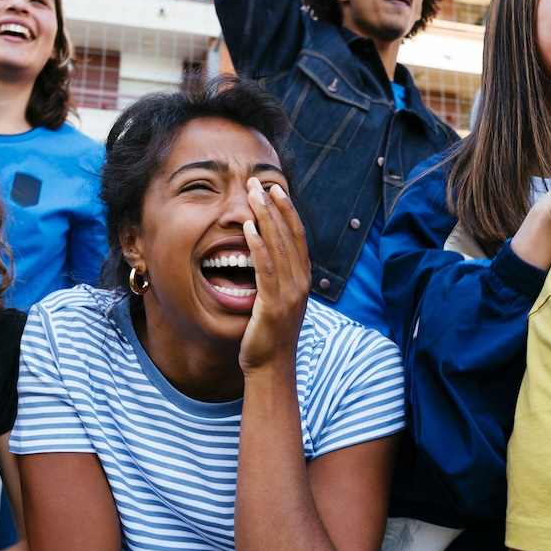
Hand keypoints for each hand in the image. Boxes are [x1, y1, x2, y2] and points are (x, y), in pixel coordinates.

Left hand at [238, 179, 310, 373]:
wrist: (271, 367)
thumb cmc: (270, 336)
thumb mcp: (278, 301)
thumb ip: (277, 278)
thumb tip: (267, 257)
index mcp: (302, 279)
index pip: (298, 236)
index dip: (288, 211)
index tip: (276, 189)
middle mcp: (300, 282)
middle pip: (289, 235)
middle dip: (274, 206)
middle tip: (258, 182)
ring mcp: (289, 293)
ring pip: (278, 246)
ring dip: (265, 218)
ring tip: (252, 195)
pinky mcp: (273, 304)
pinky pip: (265, 268)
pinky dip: (257, 246)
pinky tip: (247, 229)